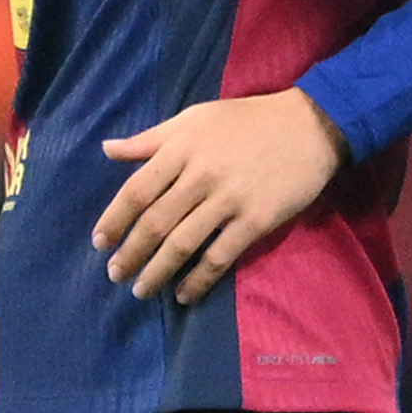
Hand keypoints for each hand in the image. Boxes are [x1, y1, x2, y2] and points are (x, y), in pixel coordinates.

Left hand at [92, 88, 347, 304]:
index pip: (137, 190)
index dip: (115, 220)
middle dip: (131, 254)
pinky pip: (220, 257)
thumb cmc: (248, 120)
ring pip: (183, 244)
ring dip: (157, 272)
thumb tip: (107, 149)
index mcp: (183, 148)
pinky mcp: (256, 220)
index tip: (100, 243)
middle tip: (115, 275)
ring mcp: (230, 199)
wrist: (311, 125)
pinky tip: (184, 294)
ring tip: (141, 290)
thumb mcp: (196, 117)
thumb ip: (151, 138)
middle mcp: (202, 174)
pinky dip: (198, 280)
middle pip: (156, 222)